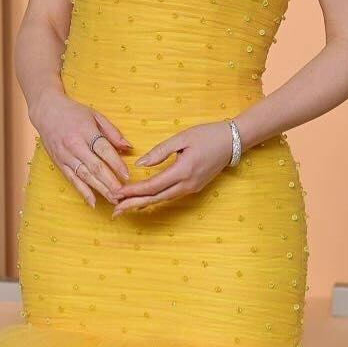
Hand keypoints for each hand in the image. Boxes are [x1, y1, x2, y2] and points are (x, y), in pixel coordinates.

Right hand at [32, 92, 130, 207]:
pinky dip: (83, 192)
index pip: (104, 150)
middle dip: (110, 182)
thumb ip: (112, 132)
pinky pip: (72, 180)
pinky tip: (92, 202)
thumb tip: (128, 147)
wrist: (46, 111)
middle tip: (123, 194)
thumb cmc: (73, 112)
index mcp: (86, 131)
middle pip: (95, 167)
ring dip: (100, 189)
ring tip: (113, 200)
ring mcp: (66, 156)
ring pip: (85, 176)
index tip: (127, 175)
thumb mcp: (95, 116)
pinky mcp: (59, 163)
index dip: (116, 164)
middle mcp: (75, 145)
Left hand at [112, 120, 234, 215]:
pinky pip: (169, 196)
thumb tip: (139, 164)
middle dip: (134, 205)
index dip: (133, 191)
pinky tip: (143, 202)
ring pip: (162, 199)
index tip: (116, 193)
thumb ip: (159, 151)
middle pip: (155, 198)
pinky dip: (154, 199)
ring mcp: (191, 188)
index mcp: (183, 171)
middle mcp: (187, 184)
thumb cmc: (207, 135)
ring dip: (142, 204)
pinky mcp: (193, 187)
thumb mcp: (182, 138)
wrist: (232, 141)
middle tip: (115, 211)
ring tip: (124, 208)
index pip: (152, 185)